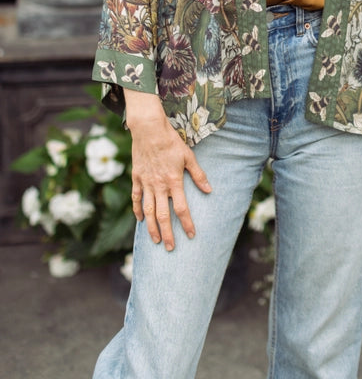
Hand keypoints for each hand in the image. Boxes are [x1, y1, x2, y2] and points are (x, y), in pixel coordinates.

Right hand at [125, 90, 211, 250]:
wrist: (149, 130)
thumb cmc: (171, 141)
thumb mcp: (188, 156)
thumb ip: (198, 175)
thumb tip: (209, 190)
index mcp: (174, 181)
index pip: (181, 209)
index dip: (187, 223)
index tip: (192, 235)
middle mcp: (159, 186)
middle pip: (163, 215)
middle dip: (167, 233)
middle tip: (170, 248)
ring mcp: (146, 183)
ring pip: (148, 211)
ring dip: (151, 227)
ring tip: (155, 240)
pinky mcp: (137, 178)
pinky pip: (136, 197)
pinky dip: (137, 210)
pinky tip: (140, 220)